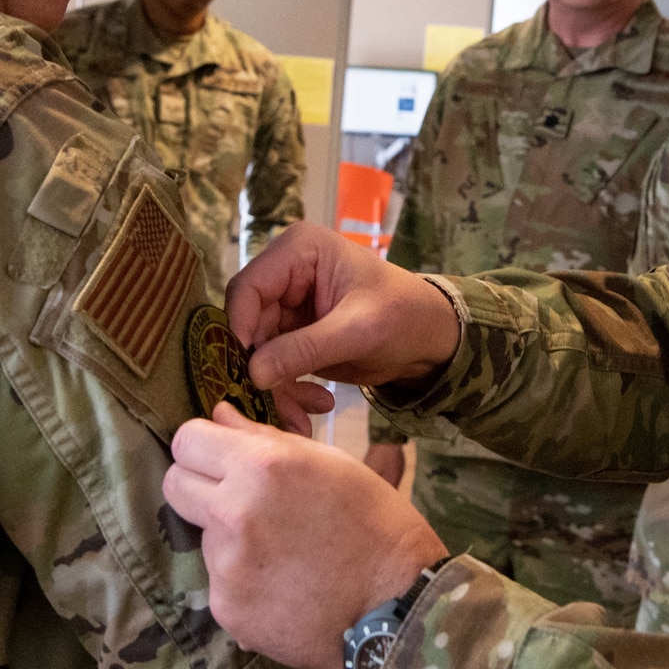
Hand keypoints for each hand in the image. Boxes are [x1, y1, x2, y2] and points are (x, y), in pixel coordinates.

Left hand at [164, 404, 446, 668]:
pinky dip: (243, 580)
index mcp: (262, 467)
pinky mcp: (227, 609)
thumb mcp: (330, 463)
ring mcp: (226, 566)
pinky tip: (283, 584)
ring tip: (281, 551)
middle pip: (175, 484)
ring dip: (228, 537)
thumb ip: (265, 438)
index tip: (219, 455)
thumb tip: (219, 415)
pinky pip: (219, 581)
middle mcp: (234, 513)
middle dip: (199, 484)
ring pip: (201, 535)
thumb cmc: (375, 523)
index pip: (187, 439)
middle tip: (237, 498)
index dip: (203, 444)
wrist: (397, 604)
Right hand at [227, 223, 461, 393]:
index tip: (246, 372)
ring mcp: (287, 306)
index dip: (240, 329)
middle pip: (248, 325)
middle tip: (278, 407)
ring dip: (276, 389)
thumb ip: (304, 349)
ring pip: (257, 352)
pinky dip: (288, 391)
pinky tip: (317, 406)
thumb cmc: (403, 315)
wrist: (428, 338)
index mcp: (299, 250)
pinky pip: (273, 366)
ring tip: (301, 418)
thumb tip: (253, 373)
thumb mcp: (357, 331)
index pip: (248, 288)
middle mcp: (285, 273)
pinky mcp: (292, 336)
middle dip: (261, 370)